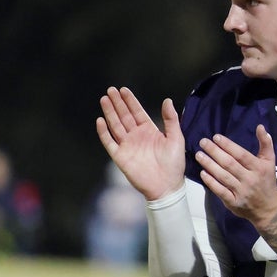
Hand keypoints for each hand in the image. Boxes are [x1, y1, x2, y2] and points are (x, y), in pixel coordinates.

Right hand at [96, 86, 184, 200]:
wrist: (166, 186)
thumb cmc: (174, 164)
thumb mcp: (176, 138)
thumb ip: (171, 119)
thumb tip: (167, 100)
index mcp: (149, 131)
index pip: (137, 112)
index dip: (130, 101)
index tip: (123, 90)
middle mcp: (136, 136)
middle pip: (124, 116)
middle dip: (117, 103)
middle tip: (111, 90)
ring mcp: (127, 146)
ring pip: (115, 125)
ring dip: (110, 113)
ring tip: (104, 99)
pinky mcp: (120, 157)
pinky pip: (110, 142)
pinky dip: (104, 132)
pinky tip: (100, 121)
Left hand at [196, 124, 276, 226]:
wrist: (268, 208)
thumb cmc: (267, 181)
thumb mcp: (270, 161)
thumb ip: (265, 143)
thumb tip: (260, 126)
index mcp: (258, 168)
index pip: (241, 155)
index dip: (228, 145)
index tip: (216, 137)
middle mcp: (249, 179)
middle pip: (229, 164)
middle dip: (215, 152)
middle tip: (202, 142)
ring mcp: (241, 192)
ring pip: (223, 176)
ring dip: (209, 165)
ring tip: (199, 155)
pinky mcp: (233, 202)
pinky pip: (220, 191)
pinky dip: (210, 182)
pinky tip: (202, 172)